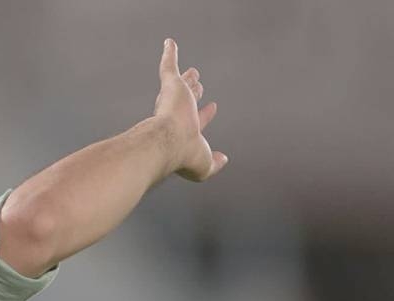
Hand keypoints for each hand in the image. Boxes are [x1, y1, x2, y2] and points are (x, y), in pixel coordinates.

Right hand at [154, 38, 227, 181]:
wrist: (169, 142)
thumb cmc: (184, 156)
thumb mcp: (205, 164)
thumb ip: (215, 163)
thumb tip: (224, 159)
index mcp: (184, 132)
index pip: (197, 120)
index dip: (206, 114)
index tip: (214, 107)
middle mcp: (177, 115)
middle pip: (187, 100)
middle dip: (193, 92)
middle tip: (198, 83)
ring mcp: (173, 99)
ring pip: (181, 84)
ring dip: (187, 77)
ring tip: (193, 71)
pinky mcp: (170, 85)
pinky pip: (169, 65)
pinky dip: (169, 54)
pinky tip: (170, 43)